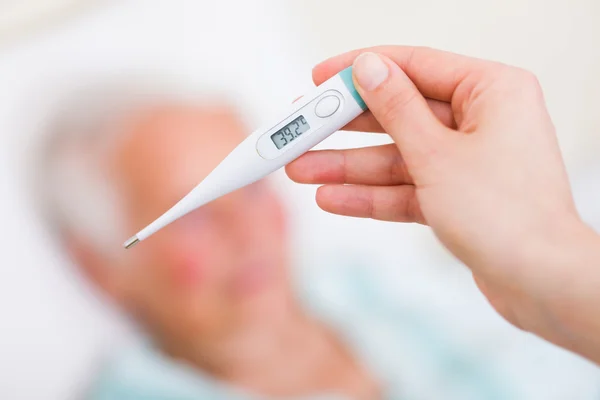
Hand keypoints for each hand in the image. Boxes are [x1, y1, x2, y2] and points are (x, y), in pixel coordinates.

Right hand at [286, 46, 599, 362]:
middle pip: (398, 115)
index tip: (320, 78)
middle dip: (345, 130)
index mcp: (491, 90)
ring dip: (349, 167)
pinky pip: (406, 187)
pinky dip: (372, 194)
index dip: (360, 70)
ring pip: (397, 156)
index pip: (413, 66)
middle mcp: (481, 120)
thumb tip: (369, 67)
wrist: (541, 284)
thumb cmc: (507, 215)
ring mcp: (467, 161)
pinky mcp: (456, 196)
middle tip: (301, 131)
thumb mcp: (436, 154)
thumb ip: (396, 108)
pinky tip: (332, 198)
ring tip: (301, 170)